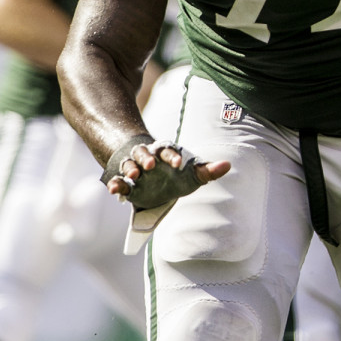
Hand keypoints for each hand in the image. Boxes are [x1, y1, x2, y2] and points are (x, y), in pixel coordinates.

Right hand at [103, 137, 229, 207]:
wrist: (155, 180)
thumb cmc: (176, 175)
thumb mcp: (192, 174)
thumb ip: (207, 171)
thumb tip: (228, 165)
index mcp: (163, 153)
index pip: (167, 150)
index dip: (172, 156)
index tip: (178, 163)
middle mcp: (147, 158)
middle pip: (143, 153)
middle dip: (146, 158)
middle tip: (150, 165)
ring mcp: (135, 170)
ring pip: (129, 164)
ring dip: (130, 169)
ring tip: (133, 176)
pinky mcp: (127, 184)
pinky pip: (119, 181)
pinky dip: (115, 184)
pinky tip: (113, 189)